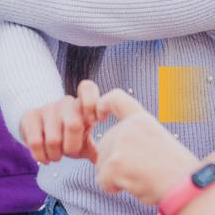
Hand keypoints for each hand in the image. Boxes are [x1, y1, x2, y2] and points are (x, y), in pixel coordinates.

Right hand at [20, 80, 99, 163]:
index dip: (92, 102)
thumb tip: (107, 160)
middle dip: (71, 147)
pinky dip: (41, 156)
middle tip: (68, 153)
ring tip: (55, 155)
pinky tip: (43, 156)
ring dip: (55, 155)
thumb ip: (95, 148)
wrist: (38, 128)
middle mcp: (65, 103)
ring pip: (53, 139)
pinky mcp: (30, 116)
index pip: (87, 88)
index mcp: (81, 106)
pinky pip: (36, 142)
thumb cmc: (66, 136)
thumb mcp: (82, 140)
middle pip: (73, 124)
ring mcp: (46, 108)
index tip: (96, 120)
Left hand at [95, 89, 198, 204]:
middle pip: (105, 143)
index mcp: (141, 119)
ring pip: (102, 163)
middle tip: (142, 170)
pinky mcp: (114, 163)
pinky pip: (102, 180)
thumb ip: (135, 135)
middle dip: (116, 161)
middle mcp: (127, 127)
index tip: (99, 116)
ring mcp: (120, 144)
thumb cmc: (175, 169)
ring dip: (116, 176)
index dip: (103, 104)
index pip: (116, 98)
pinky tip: (132, 186)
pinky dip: (112, 187)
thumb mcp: (157, 139)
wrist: (187, 186)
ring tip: (141, 178)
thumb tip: (116, 146)